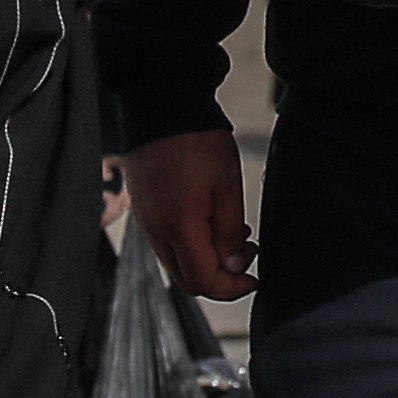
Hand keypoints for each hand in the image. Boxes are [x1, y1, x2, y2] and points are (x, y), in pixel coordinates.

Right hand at [126, 129, 256, 303]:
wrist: (161, 109)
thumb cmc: (197, 142)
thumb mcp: (227, 186)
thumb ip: (229, 233)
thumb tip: (232, 266)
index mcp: (178, 227)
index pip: (203, 281)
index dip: (232, 288)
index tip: (253, 279)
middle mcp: (156, 231)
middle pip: (187, 280)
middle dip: (221, 277)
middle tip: (246, 253)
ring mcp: (146, 223)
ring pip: (177, 264)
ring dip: (207, 261)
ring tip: (234, 234)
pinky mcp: (144, 212)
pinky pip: (168, 244)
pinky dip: (192, 245)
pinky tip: (212, 222)